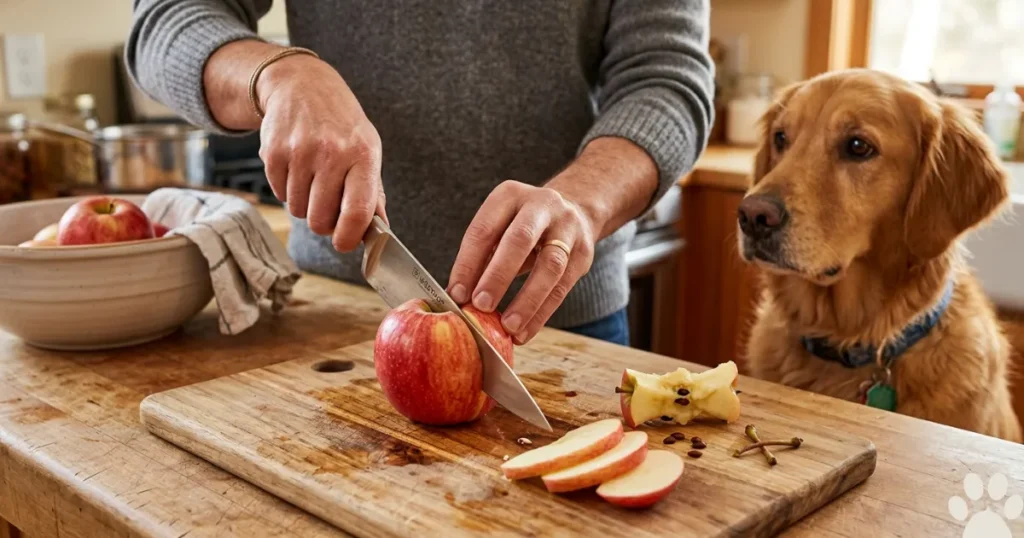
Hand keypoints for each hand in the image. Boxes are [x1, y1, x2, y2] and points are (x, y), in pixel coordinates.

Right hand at [257, 55, 386, 250]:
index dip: (349, 237)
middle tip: (327, 206)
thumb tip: (380, 230)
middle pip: (321, 219)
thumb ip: (373, 192)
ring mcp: (300, 153)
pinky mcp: (273, 153)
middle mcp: (332, 153)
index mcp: (363, 155)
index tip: (344, 243)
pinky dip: (287, 190)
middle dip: (323, 222)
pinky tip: (296, 168)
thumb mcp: (367, 148)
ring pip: (298, 211)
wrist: (301, 84)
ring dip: (304, 204)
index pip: (357, 211)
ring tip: (313, 179)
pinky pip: (279, 194)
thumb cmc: (341, 123)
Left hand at [447, 181, 598, 344]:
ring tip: (508, 326)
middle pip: (520, 240)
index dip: (468, 263)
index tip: (457, 294)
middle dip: (498, 275)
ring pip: (550, 265)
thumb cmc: (524, 225)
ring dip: (527, 300)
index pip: (485, 230)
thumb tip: (460, 297)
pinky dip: (542, 313)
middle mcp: (542, 205)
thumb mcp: (500, 227)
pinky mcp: (584, 253)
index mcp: (510, 195)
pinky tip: (525, 331)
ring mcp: (568, 227)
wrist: (575, 210)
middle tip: (480, 305)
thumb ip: (481, 257)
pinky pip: (563, 287)